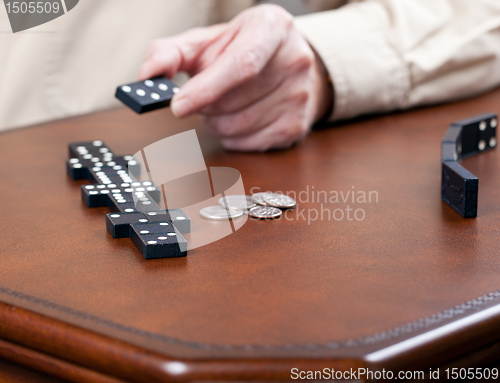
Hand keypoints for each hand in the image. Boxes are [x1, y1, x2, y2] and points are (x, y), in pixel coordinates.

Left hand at [139, 4, 332, 150]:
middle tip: (203, 95)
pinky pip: (247, 144)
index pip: (241, 65)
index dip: (206, 89)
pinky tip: (239, 117)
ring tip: (225, 103)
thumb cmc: (242, 50)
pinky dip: (232, 136)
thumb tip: (148, 76)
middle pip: (232, 101)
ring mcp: (299, 97)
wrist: (286, 64)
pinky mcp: (296, 127)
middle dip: (205, 106)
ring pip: (237, 127)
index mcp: (272, 28)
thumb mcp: (207, 41)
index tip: (177, 106)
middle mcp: (294, 60)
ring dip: (216, 122)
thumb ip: (171, 53)